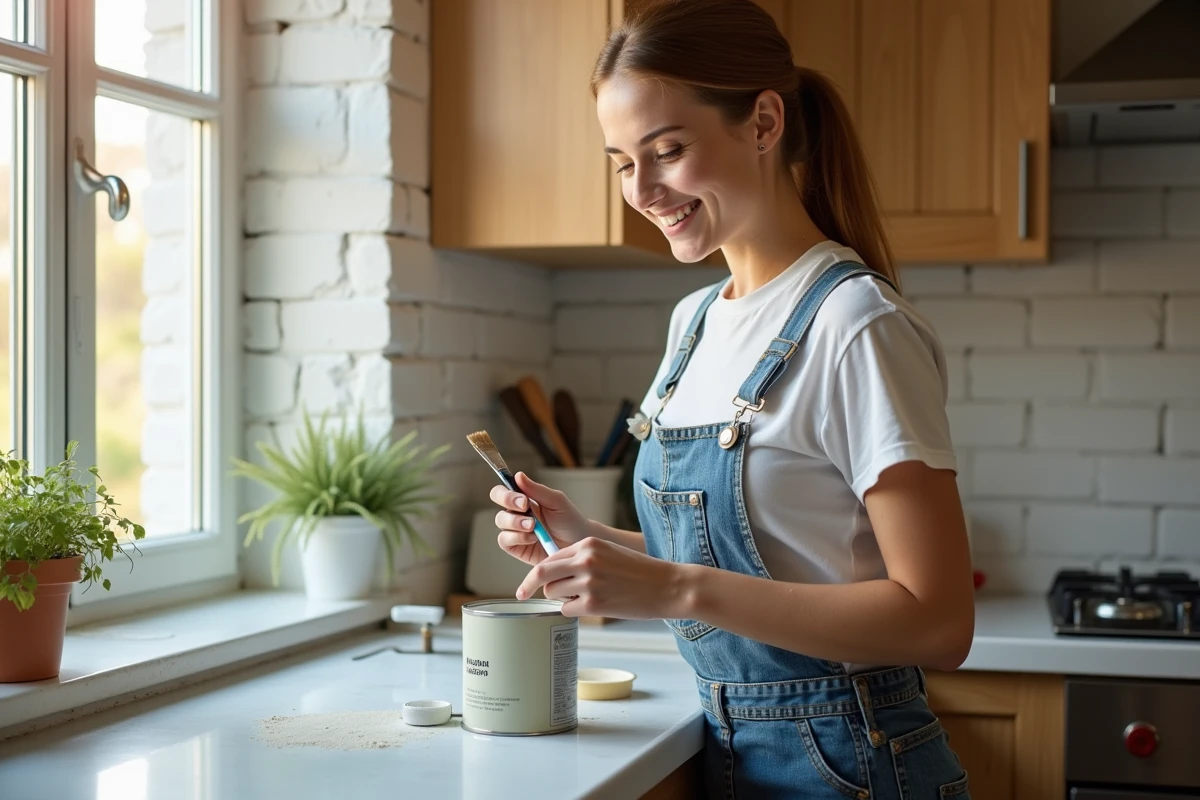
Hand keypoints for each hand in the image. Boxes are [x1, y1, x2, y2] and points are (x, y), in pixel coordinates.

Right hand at [490, 472, 591, 566]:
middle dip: (508, 502)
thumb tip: (518, 475)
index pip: (504, 489)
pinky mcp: (516, 547)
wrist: (578, 543)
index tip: (523, 499)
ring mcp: (515, 529)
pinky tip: (533, 538)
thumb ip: (537, 490)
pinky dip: (517, 538)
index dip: (507, 492)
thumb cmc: (569, 520)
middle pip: (497, 500)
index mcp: (524, 498)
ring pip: (500, 521)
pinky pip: (504, 540)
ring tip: (533, 526)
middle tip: (526, 508)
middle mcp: (516, 512)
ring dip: (515, 522)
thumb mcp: (556, 501)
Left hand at [515, 537, 686, 620]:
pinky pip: (566, 609)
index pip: (550, 556)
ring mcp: (589, 582)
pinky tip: (593, 606)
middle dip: (531, 585)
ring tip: (584, 598)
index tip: (528, 581)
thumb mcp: (610, 553)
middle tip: (522, 594)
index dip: (538, 570)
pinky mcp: (594, 604)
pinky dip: (573, 610)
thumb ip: (582, 558)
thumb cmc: (641, 571)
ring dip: (561, 598)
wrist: (668, 586)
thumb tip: (555, 572)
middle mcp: (586, 560)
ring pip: (553, 592)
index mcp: (589, 544)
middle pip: (542, 573)